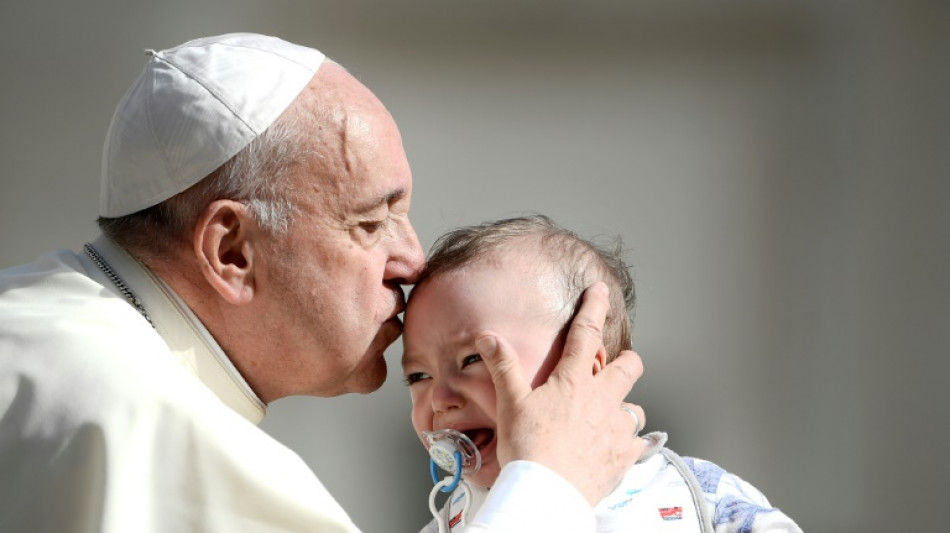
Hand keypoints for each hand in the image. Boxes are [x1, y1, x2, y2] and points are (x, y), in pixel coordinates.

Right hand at [476, 282, 646, 504]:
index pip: (587, 333)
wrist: (547, 493)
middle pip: (629, 367)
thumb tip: (489, 336)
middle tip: (615, 365)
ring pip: (636, 407)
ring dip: (625, 407)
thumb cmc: (528, 448)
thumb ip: (503, 366)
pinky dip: (632, 444)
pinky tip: (620, 448)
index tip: (601, 291)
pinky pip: (639, 445)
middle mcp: (602, 399)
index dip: (594, 307)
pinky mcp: (624, 456)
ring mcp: (617, 428)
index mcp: (574, 381)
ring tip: (610, 415)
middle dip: (626, 360)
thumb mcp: (511, 403)